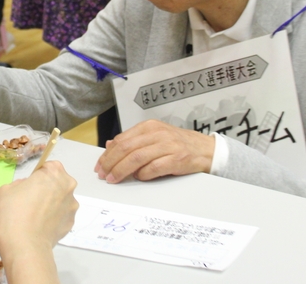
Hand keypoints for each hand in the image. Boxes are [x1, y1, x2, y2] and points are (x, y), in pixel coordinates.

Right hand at [0, 161, 77, 252]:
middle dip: (47, 188)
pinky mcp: (71, 222)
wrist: (25, 244)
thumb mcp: (6, 189)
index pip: (48, 167)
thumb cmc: (14, 211)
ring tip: (36, 217)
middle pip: (58, 182)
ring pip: (61, 199)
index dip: (38, 176)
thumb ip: (20, 184)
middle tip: (31, 201)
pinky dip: (54, 218)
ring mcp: (72, 205)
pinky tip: (41, 226)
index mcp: (54, 172)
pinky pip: (62, 215)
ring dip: (52, 204)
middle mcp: (68, 186)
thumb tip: (26, 189)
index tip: (29, 186)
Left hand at [95, 120, 214, 182]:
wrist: (206, 150)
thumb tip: (109, 146)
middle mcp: (157, 133)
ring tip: (113, 179)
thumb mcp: (155, 137)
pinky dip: (143, 174)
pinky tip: (138, 178)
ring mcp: (168, 145)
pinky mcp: (177, 159)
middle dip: (111, 163)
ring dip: (122, 170)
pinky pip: (154, 168)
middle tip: (102, 174)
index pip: (122, 140)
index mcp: (149, 126)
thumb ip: (134, 140)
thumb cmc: (178, 144)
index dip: (107, 154)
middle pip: (126, 148)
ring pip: (136, 158)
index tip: (99, 165)